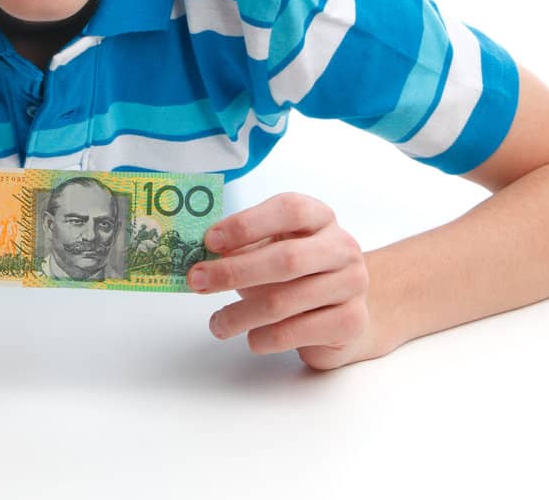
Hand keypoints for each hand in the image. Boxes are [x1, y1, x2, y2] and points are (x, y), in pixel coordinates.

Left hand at [187, 192, 383, 370]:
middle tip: (198, 281)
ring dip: (240, 314)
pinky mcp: (350, 322)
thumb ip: (242, 248)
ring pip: (285, 301)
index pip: (289, 210)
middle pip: (286, 258)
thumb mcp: (269, 251)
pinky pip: (295, 332)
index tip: (210, 241)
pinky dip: (263, 338)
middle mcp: (341, 247)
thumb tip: (200, 260)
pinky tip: (251, 338)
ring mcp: (351, 285)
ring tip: (217, 324)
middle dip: (234, 272)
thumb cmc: (297, 276)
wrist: (341, 314)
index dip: (247, 224)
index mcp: (320, 218)